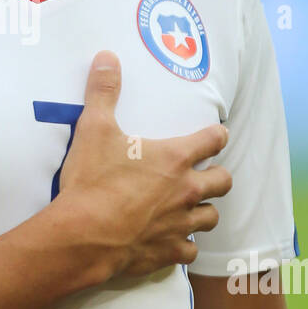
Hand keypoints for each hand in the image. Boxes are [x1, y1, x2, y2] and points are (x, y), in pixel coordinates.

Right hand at [56, 50, 231, 281]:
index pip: (214, 139)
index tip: (215, 134)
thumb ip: (103, 92)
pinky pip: (190, 250)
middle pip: (223, 181)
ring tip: (190, 207)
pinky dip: (184, 245)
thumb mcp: (94, 129)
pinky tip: (172, 241)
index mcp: (175, 158)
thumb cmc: (93, 180)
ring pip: (211, 217)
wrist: (84, 234)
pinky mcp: (169, 252)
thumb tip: (106, 56)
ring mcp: (180, 223)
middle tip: (203, 174)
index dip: (216, 135)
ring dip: (203, 210)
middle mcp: (187, 190)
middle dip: (217, 175)